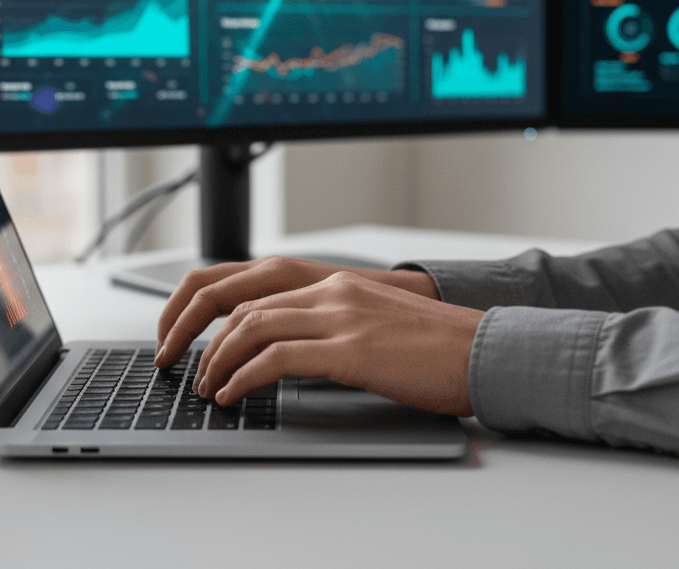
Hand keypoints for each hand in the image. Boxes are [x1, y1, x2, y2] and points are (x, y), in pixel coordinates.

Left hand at [189, 271, 483, 415]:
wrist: (482, 350)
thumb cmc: (435, 348)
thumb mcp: (375, 323)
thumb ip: (335, 326)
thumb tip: (294, 353)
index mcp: (335, 284)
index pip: (258, 294)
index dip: (221, 321)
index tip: (205, 347)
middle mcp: (331, 292)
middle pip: (244, 308)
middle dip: (209, 342)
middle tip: (196, 372)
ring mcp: (339, 317)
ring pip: (251, 329)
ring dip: (220, 361)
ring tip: (210, 389)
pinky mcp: (348, 349)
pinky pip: (275, 359)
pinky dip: (244, 377)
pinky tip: (235, 394)